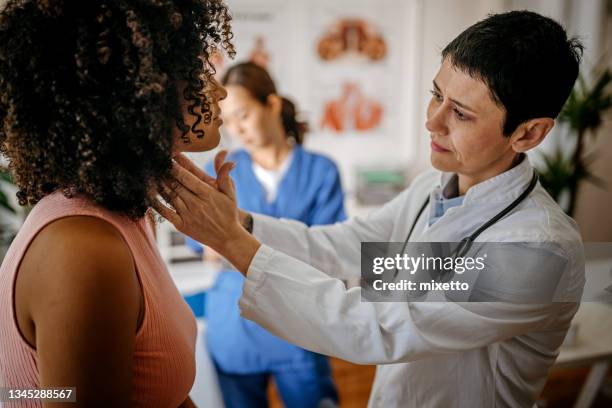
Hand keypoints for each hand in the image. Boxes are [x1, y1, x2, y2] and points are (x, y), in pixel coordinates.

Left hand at [153, 152, 260, 273]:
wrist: (226, 238)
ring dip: (158, 184)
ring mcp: (188, 215)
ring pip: (169, 196)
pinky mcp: (182, 225)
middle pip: (176, 184)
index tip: (167, 158)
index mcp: (207, 194)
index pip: (186, 177)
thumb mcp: (230, 193)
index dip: (175, 166)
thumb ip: (225, 176)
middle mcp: (196, 204)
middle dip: (165, 173)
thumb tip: (231, 161)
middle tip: (155, 163)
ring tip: (150, 174)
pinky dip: (156, 203)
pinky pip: (165, 212)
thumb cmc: (228, 213)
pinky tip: (148, 194)